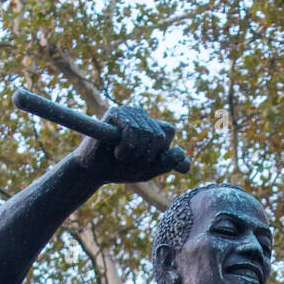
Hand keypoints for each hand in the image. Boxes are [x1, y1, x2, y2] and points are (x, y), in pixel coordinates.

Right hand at [74, 104, 189, 182]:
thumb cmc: (122, 169)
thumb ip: (169, 164)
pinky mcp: (115, 113)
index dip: (161, 151)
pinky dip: (126, 147)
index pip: (169, 132)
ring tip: (121, 156)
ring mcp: (129, 112)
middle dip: (145, 156)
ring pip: (146, 134)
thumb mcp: (150, 169)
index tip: (146, 160)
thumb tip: (187, 165)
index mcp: (153, 126)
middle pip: (159, 136)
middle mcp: (142, 116)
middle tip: (130, 159)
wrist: (95, 170)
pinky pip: (131, 130)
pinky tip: (117, 152)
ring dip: (134, 154)